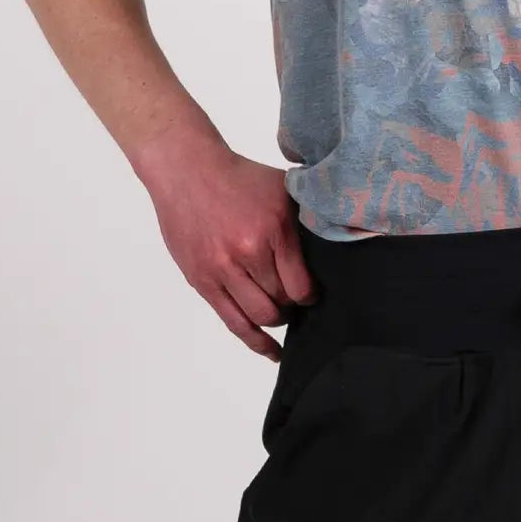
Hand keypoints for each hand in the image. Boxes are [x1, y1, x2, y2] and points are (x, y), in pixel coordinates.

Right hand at [137, 134, 317, 358]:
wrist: (188, 171)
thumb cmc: (238, 178)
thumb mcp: (282, 189)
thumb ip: (305, 218)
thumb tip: (332, 245)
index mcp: (274, 229)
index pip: (301, 285)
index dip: (311, 296)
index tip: (314, 294)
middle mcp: (248, 252)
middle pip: (281, 301)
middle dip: (294, 306)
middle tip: (298, 301)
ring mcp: (222, 269)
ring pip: (259, 315)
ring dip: (276, 320)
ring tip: (283, 314)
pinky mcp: (202, 281)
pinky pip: (233, 321)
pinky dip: (255, 341)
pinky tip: (271, 350)